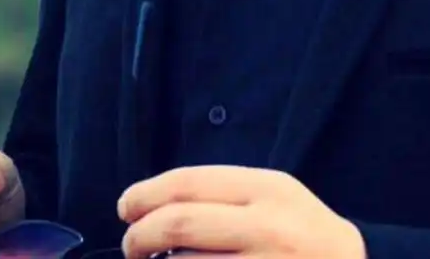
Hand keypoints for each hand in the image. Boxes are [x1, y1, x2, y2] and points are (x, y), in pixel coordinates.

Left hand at [117, 165, 365, 258]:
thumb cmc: (303, 235)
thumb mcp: (277, 199)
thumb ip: (226, 197)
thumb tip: (155, 207)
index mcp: (268, 190)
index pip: (190, 183)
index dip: (147, 194)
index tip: (126, 207)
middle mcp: (267, 227)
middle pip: (178, 224)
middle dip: (139, 236)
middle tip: (131, 246)